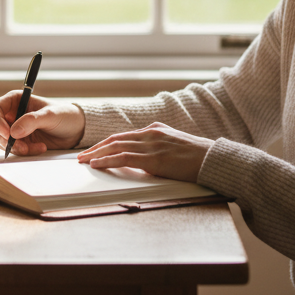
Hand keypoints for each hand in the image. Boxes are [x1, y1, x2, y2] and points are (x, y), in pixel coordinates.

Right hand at [0, 92, 85, 155]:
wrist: (76, 130)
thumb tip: (13, 132)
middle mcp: (11, 114)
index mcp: (15, 100)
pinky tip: (40, 148)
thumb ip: (32, 121)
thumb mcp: (50, 115)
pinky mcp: (20, 142)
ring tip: (37, 147)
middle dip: (6, 140)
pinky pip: (13, 150)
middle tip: (23, 147)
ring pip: (1, 141)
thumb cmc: (64, 116)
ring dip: (16, 148)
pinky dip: (24, 152)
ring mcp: (14, 129)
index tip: (8, 134)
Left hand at [77, 123, 212, 182]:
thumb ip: (159, 148)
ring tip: (83, 161)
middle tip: (81, 156)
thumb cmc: (198, 157)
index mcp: (155, 129)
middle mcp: (150, 133)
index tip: (94, 150)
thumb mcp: (175, 146)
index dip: (106, 143)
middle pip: (115, 139)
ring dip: (96, 154)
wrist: (213, 159)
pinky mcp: (153, 158)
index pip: (124, 135)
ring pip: (115, 147)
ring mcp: (151, 144)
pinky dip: (107, 160)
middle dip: (96, 148)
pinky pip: (124, 158)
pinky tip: (96, 165)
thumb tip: (145, 159)